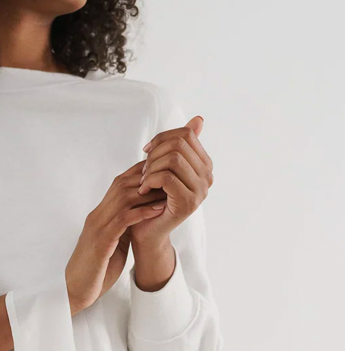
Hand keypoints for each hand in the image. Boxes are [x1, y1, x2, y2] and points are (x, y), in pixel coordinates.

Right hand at [64, 165, 167, 314]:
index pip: (119, 184)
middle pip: (121, 184)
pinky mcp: (101, 242)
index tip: (162, 173)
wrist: (75, 291)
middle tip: (169, 177)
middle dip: (146, 177)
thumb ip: (123, 230)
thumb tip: (141, 218)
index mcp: (99, 216)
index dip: (140, 174)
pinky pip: (123, 220)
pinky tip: (158, 210)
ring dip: (148, 193)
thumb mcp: (113, 244)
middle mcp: (97, 216)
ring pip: (123, 197)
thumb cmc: (95, 271)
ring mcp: (97, 228)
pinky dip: (142, 212)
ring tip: (168, 191)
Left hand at [130, 115, 213, 248]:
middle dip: (155, 154)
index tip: (147, 152)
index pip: (186, 134)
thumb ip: (180, 145)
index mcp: (205, 165)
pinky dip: (150, 180)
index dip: (162, 138)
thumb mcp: (165, 167)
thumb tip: (199, 119)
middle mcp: (207, 177)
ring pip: (173, 159)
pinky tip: (143, 189)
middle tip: (143, 170)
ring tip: (143, 180)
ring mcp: (200, 191)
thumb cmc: (154, 198)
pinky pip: (167, 178)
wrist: (148, 230)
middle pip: (179, 144)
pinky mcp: (188, 203)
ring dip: (151, 168)